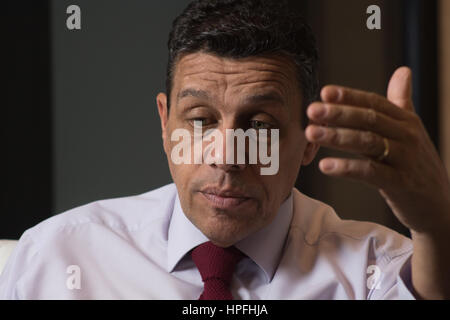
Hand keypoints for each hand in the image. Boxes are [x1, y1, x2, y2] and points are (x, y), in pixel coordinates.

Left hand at [305, 67, 449, 235]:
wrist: (438, 204)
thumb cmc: (417, 165)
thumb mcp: (411, 131)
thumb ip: (401, 102)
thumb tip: (403, 71)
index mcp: (406, 121)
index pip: (374, 103)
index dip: (349, 96)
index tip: (324, 92)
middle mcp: (407, 136)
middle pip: (369, 119)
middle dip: (338, 113)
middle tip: (311, 110)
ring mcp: (405, 159)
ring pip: (367, 143)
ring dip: (337, 137)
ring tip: (311, 133)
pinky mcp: (400, 183)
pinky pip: (370, 173)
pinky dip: (347, 168)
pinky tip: (325, 166)